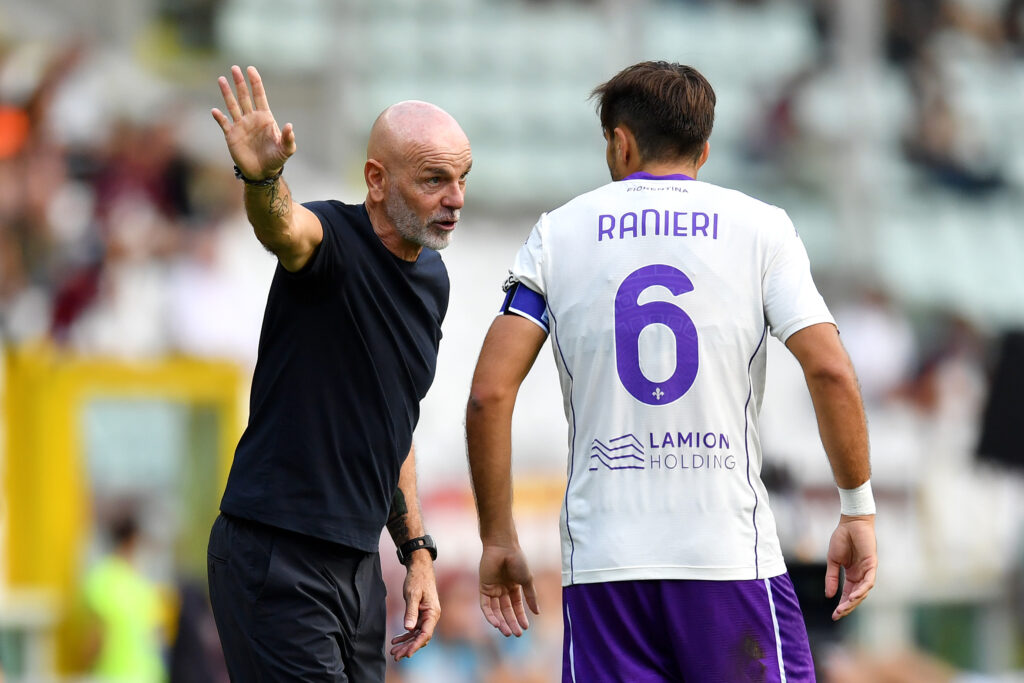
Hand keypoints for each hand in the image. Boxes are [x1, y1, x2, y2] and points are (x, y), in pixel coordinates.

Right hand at [211, 65, 295, 179]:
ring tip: (221, 79)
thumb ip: (288, 138)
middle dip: (240, 82)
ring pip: (232, 105)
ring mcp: (241, 126)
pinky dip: (219, 117)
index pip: (259, 96)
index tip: (251, 69)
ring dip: (227, 93)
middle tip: (235, 68)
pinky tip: (215, 110)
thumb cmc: (276, 160)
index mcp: (265, 118)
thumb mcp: (286, 150)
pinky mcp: (231, 136)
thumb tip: (290, 126)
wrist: (262, 173)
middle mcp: (251, 119)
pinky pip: (224, 123)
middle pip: (244, 96)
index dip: (255, 82)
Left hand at [389, 555, 438, 660]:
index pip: (426, 634)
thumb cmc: (417, 579)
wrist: (419, 568)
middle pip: (421, 637)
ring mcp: (426, 616)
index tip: (406, 654)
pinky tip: (396, 640)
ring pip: (417, 635)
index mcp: (433, 613)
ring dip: (406, 643)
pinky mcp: (421, 614)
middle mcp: (431, 616)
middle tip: (395, 656)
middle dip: (408, 648)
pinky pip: (414, 629)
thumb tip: (408, 629)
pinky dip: (405, 635)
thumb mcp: (412, 595)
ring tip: (393, 651)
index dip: (416, 645)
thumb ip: (411, 612)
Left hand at [479, 542, 538, 636]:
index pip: (516, 606)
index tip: (526, 628)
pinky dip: (490, 615)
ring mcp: (492, 588)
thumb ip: (531, 596)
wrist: (503, 547)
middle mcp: (502, 589)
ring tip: (507, 632)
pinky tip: (496, 623)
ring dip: (501, 622)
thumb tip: (537, 613)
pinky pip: (486, 605)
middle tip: (517, 634)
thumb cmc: (517, 561)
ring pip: (496, 610)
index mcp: (514, 586)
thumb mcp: (527, 580)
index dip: (521, 617)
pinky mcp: (483, 588)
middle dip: (511, 622)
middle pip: (506, 610)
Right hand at [825, 514, 876, 620]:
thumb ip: (832, 578)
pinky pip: (869, 581)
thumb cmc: (842, 538)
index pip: (848, 594)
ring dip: (854, 601)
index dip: (842, 605)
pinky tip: (854, 596)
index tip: (834, 615)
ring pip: (863, 592)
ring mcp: (867, 571)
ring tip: (844, 608)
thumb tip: (828, 595)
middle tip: (838, 615)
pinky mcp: (872, 564)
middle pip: (856, 596)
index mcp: (852, 575)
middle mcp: (861, 575)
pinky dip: (862, 590)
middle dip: (848, 607)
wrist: (850, 523)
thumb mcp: (833, 561)